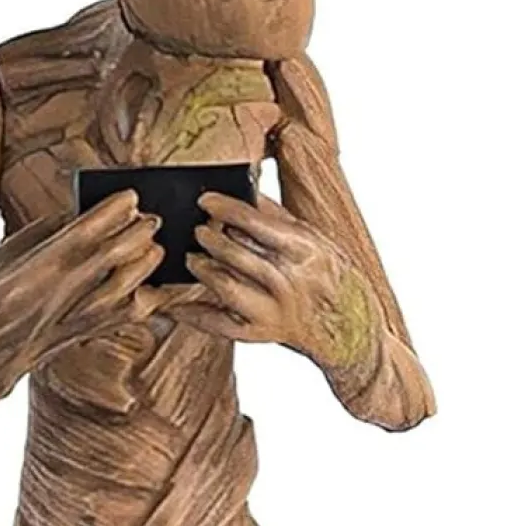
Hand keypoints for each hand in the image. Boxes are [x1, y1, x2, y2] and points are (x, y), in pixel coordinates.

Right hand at [0, 190, 166, 382]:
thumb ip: (35, 236)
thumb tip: (73, 213)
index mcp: (31, 275)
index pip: (81, 236)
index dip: (110, 214)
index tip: (130, 197)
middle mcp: (55, 299)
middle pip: (110, 260)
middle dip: (136, 235)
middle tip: (153, 218)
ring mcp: (72, 322)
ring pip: (123, 291)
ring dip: (145, 266)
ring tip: (156, 248)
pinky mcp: (81, 339)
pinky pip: (123, 320)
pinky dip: (144, 300)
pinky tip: (152, 286)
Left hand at [177, 192, 384, 385]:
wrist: (349, 325)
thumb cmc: (328, 276)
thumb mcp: (314, 239)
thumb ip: (278, 217)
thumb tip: (244, 193)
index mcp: (303, 250)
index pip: (256, 222)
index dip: (226, 208)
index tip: (205, 200)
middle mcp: (288, 280)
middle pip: (236, 254)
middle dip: (210, 240)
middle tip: (197, 231)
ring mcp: (273, 309)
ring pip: (226, 286)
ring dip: (203, 269)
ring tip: (193, 259)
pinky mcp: (260, 333)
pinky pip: (220, 325)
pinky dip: (194, 316)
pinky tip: (176, 308)